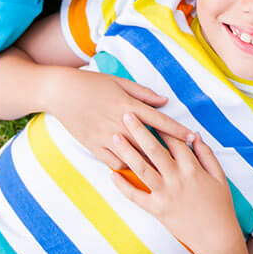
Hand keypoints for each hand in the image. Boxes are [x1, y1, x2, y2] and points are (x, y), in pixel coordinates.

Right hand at [45, 68, 193, 168]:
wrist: (60, 92)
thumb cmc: (92, 84)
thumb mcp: (119, 82)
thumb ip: (143, 93)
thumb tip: (164, 101)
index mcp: (127, 106)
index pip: (159, 120)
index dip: (177, 130)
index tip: (192, 137)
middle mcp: (119, 124)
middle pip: (149, 143)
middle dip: (168, 152)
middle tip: (185, 160)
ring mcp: (105, 137)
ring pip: (133, 157)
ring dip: (149, 163)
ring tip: (165, 170)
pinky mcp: (93, 147)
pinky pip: (114, 163)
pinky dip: (127, 167)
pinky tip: (137, 169)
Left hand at [109, 114, 241, 253]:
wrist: (216, 238)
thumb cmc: (221, 206)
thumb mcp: (220, 177)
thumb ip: (207, 154)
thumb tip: (196, 135)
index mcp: (192, 168)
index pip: (174, 141)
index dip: (162, 126)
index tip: (150, 113)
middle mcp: (176, 178)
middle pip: (154, 149)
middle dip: (139, 130)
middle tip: (126, 115)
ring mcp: (165, 194)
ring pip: (142, 168)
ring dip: (127, 151)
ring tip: (115, 137)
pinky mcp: (156, 210)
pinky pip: (136, 196)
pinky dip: (123, 186)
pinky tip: (112, 174)